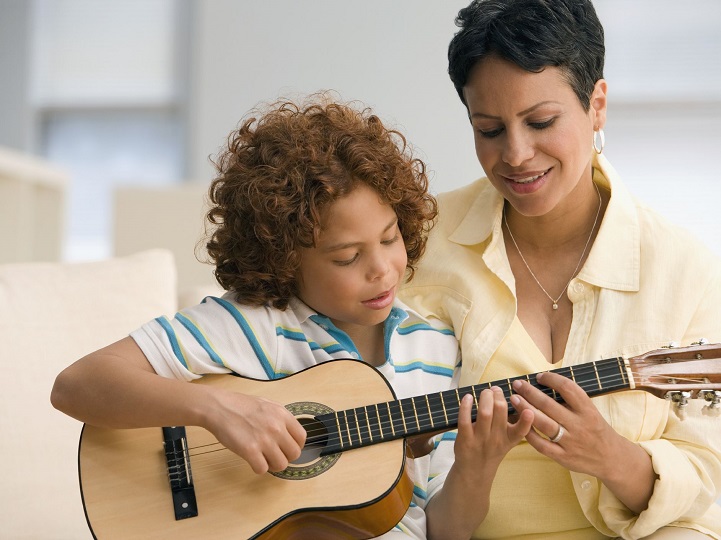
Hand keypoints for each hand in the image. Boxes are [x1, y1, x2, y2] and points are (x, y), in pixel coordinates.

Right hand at [203, 388, 306, 474]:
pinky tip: (252, 460)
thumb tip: (290, 434)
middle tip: (274, 455)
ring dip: (273, 465)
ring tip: (264, 458)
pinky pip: (263, 469)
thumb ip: (280, 418)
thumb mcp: (267, 404)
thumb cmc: (240, 405)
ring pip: (281, 465)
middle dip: (285, 457)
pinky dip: (258, 468)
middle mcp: (277, 428)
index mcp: (282, 415)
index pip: (302, 438)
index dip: (296, 446)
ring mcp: (264, 440)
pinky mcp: (250, 451)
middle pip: (294, 454)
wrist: (219, 407)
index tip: (287, 448)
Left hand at [454, 386, 533, 475]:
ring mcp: (480, 439)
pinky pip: (465, 419)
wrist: (475, 471)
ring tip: (485, 392)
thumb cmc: (492, 450)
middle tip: (495, 390)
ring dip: (485, 397)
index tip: (529, 410)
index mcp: (509, 439)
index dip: (526, 421)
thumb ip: (513, 423)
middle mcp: (496, 439)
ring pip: (484, 413)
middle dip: (498, 396)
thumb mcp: (508, 441)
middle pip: (500, 412)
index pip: (521, 431)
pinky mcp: (465, 439)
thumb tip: (513, 397)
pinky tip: (468, 397)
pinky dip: (466, 406)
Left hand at [510, 371, 626, 479]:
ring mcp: (571, 442)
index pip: (568, 388)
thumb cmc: (596, 429)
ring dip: (525, 409)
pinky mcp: (563, 457)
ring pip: (543, 423)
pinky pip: (541, 445)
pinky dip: (529, 433)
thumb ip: (572, 400)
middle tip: (517, 384)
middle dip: (529, 392)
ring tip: (514, 399)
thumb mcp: (591, 411)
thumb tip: (546, 382)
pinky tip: (520, 423)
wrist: (611, 458)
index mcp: (588, 410)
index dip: (551, 379)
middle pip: (549, 405)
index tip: (539, 376)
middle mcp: (579, 425)